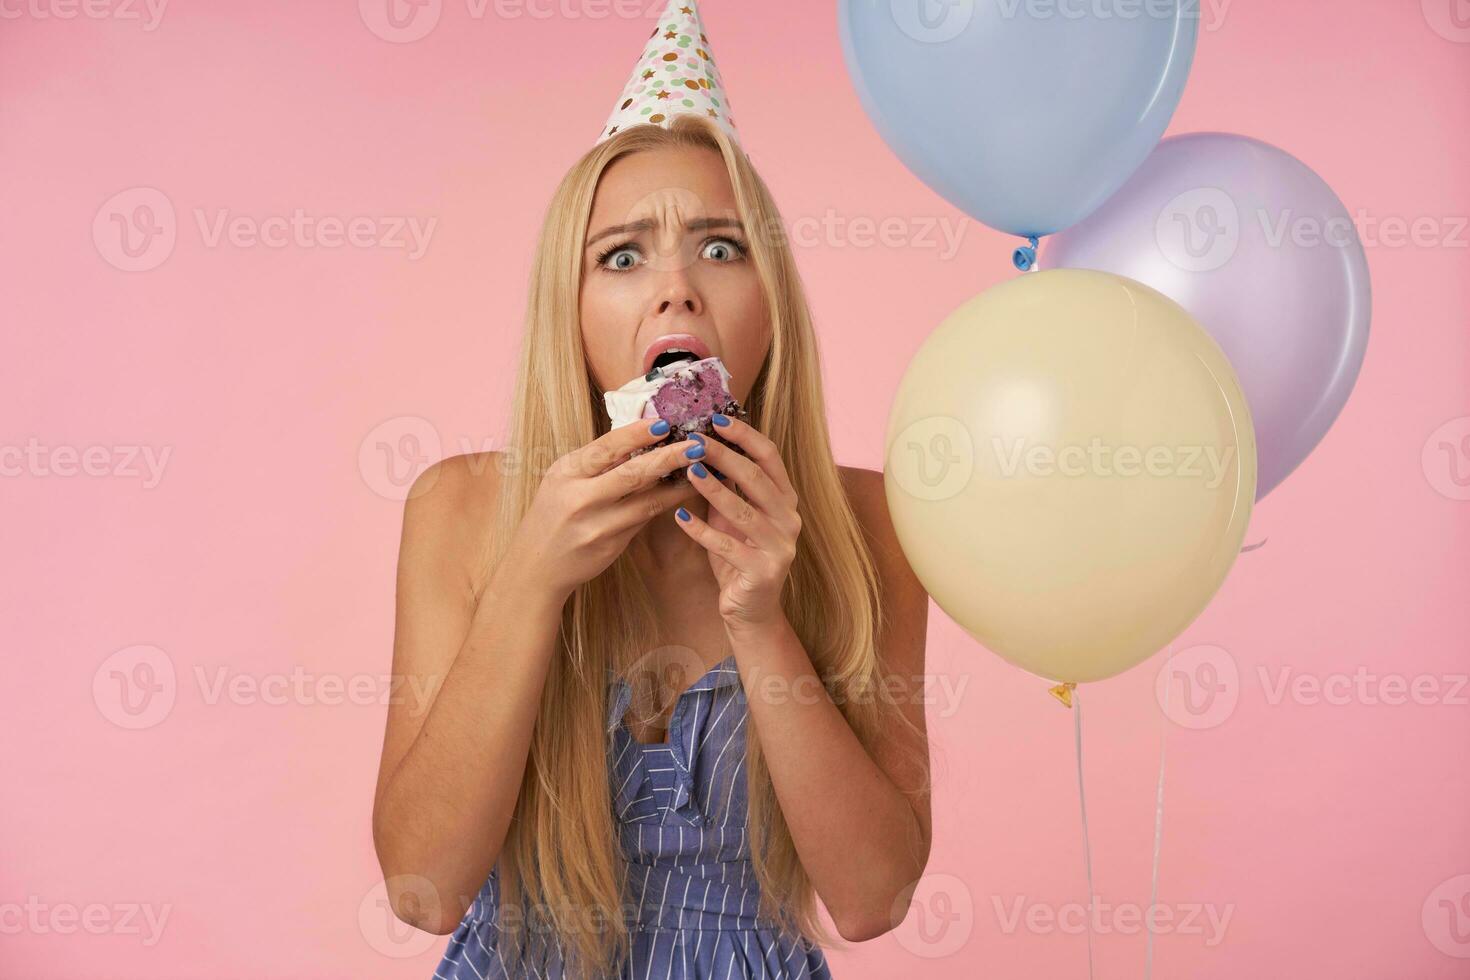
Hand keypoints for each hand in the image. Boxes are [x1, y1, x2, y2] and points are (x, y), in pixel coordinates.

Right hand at [512, 419, 701, 601]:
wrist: (538, 565)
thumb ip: (596, 463)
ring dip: (677, 484)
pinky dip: (666, 503)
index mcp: (566, 473)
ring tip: (701, 468)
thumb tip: (639, 438)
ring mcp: (598, 525)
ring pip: (646, 500)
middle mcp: (581, 499)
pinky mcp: (612, 545)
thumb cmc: (553, 513)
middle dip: (667, 458)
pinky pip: (645, 518)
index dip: (636, 435)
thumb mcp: (563, 480)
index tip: (663, 424)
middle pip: (631, 474)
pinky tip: (684, 491)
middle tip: (696, 446)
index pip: (605, 449)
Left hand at [672, 414, 800, 630]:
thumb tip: (702, 446)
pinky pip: (728, 547)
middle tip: (695, 439)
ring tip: (688, 470)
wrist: (752, 612)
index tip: (717, 419)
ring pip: (743, 511)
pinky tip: (680, 518)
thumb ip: (728, 488)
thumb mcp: (734, 518)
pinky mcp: (763, 572)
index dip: (745, 436)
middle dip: (725, 455)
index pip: (770, 458)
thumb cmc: (740, 557)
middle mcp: (789, 520)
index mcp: (785, 500)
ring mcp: (780, 547)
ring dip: (713, 489)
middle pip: (757, 478)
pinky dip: (702, 532)